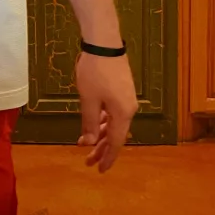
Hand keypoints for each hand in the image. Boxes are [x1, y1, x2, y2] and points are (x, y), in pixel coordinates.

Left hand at [75, 51, 137, 172]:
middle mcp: (129, 109)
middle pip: (116, 135)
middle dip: (101, 149)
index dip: (108, 157)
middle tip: (88, 162)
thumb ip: (90, 122)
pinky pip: (114, 113)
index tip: (100, 170)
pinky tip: (94, 124)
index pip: (116, 142)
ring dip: (101, 135)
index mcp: (123, 114)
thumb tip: (90, 143)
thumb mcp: (88, 100)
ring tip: (86, 145)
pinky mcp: (122, 90)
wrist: (104, 44)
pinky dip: (104, 121)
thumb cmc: (95, 72)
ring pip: (114, 124)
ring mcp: (126, 98)